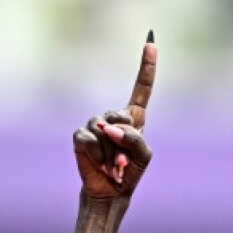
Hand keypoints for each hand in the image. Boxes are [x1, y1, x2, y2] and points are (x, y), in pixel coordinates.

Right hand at [73, 34, 156, 198]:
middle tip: (124, 162)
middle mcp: (114, 117)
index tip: (151, 42)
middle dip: (124, 141)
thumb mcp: (144, 156)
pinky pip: (90, 140)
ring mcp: (95, 124)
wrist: (112, 190)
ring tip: (114, 166)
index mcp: (134, 118)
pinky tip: (101, 166)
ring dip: (112, 154)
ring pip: (104, 130)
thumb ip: (134, 139)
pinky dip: (98, 156)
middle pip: (121, 117)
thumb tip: (108, 128)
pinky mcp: (81, 136)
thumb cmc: (130, 171)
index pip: (141, 88)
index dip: (146, 66)